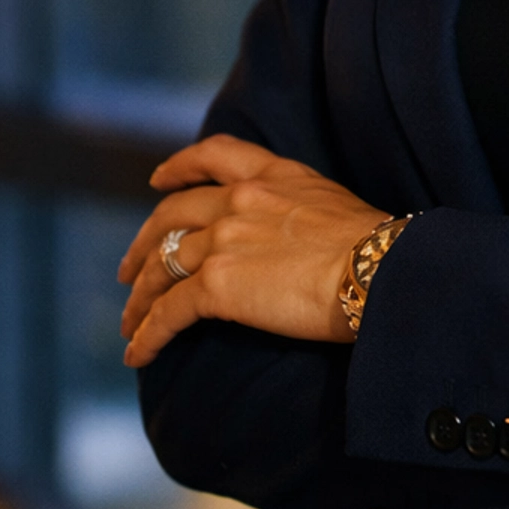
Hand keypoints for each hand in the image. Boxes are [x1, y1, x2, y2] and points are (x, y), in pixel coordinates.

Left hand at [117, 134, 389, 367]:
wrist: (379, 270)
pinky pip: (168, 312)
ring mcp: (224, 240)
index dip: (181, 166)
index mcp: (274, 175)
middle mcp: (241, 199)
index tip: (159, 181)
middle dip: (144, 245)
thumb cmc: (377, 248)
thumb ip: (298, 209)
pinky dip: (148, 335)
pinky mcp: (217, 286)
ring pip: (162, 267)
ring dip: (141, 299)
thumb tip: (294, 238)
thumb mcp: (334, 204)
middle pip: (172, 217)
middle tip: (129, 271)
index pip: (216, 155)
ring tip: (130, 324)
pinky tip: (137, 354)